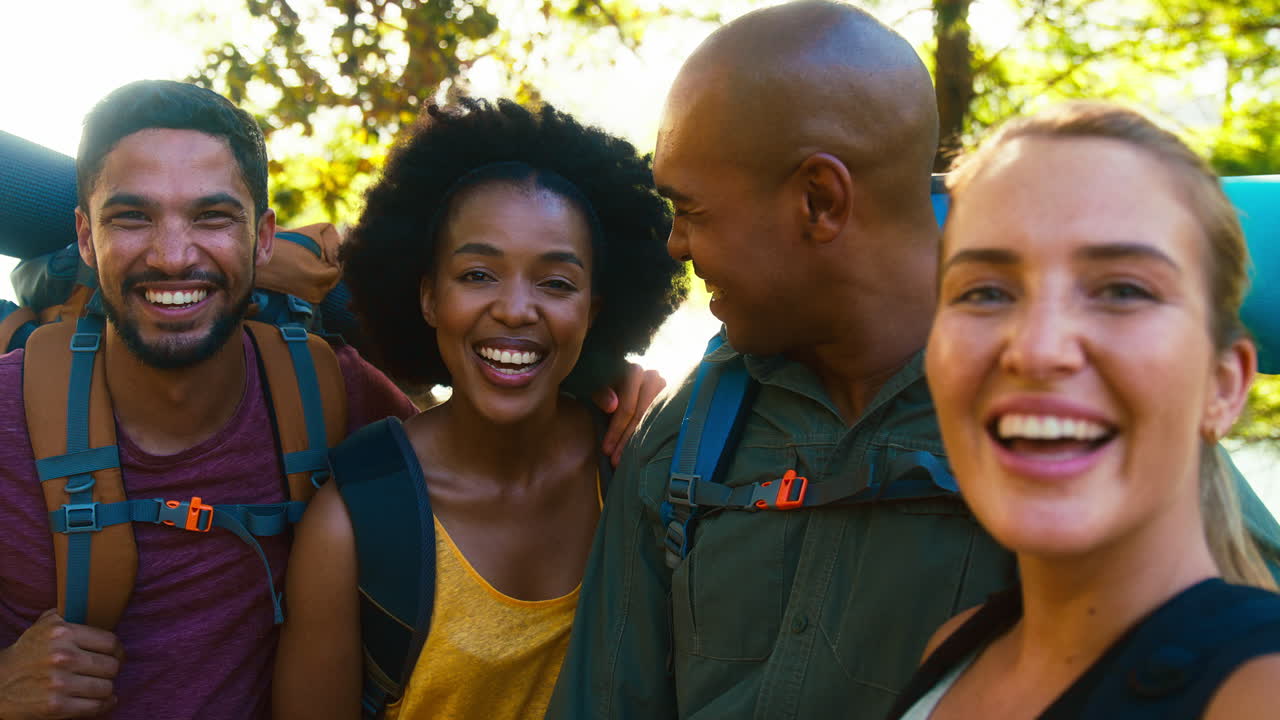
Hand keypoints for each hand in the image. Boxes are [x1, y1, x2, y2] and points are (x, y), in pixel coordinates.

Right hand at [0, 609, 123, 718]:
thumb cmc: (27, 653)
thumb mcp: (44, 625)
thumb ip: (71, 615)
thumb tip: (99, 608)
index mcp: (63, 633)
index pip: (110, 642)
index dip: (117, 651)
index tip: (116, 655)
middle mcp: (63, 657)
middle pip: (111, 666)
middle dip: (111, 670)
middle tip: (106, 671)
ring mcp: (60, 683)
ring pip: (106, 687)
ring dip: (107, 688)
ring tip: (101, 685)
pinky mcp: (56, 706)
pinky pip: (95, 706)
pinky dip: (104, 705)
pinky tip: (104, 700)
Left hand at [593, 363, 665, 466]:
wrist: (628, 383)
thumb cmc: (610, 388)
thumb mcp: (598, 389)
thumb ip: (601, 395)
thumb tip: (612, 406)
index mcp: (634, 372)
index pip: (627, 406)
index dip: (616, 429)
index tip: (607, 449)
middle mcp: (653, 377)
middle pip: (642, 415)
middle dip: (627, 440)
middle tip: (616, 460)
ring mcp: (667, 387)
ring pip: (655, 419)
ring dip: (641, 441)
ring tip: (630, 460)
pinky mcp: (674, 398)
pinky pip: (665, 420)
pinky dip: (653, 435)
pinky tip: (646, 450)